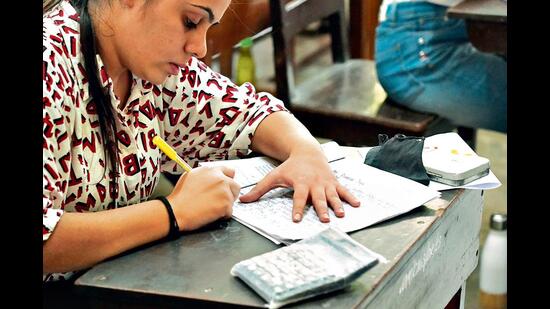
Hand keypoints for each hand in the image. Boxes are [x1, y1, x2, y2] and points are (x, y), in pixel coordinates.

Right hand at [167, 166, 240, 230]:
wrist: (176, 211)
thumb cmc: (180, 197)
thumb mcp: (189, 177)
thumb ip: (204, 175)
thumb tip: (211, 178)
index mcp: (210, 171)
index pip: (229, 171)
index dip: (228, 180)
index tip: (226, 186)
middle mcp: (219, 178)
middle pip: (235, 186)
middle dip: (230, 193)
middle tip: (220, 201)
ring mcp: (224, 191)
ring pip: (233, 199)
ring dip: (226, 204)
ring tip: (211, 208)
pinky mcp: (226, 204)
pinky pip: (230, 211)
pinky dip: (223, 215)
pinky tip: (211, 214)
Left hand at [239, 147, 359, 222]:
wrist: (307, 151)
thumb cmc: (290, 166)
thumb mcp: (274, 175)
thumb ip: (260, 189)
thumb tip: (244, 200)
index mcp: (300, 183)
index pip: (298, 198)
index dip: (297, 208)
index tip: (296, 219)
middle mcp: (314, 184)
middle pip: (318, 198)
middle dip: (321, 209)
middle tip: (325, 219)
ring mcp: (326, 183)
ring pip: (332, 196)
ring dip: (337, 205)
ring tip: (341, 214)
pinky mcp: (334, 182)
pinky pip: (343, 190)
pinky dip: (351, 197)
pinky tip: (358, 204)